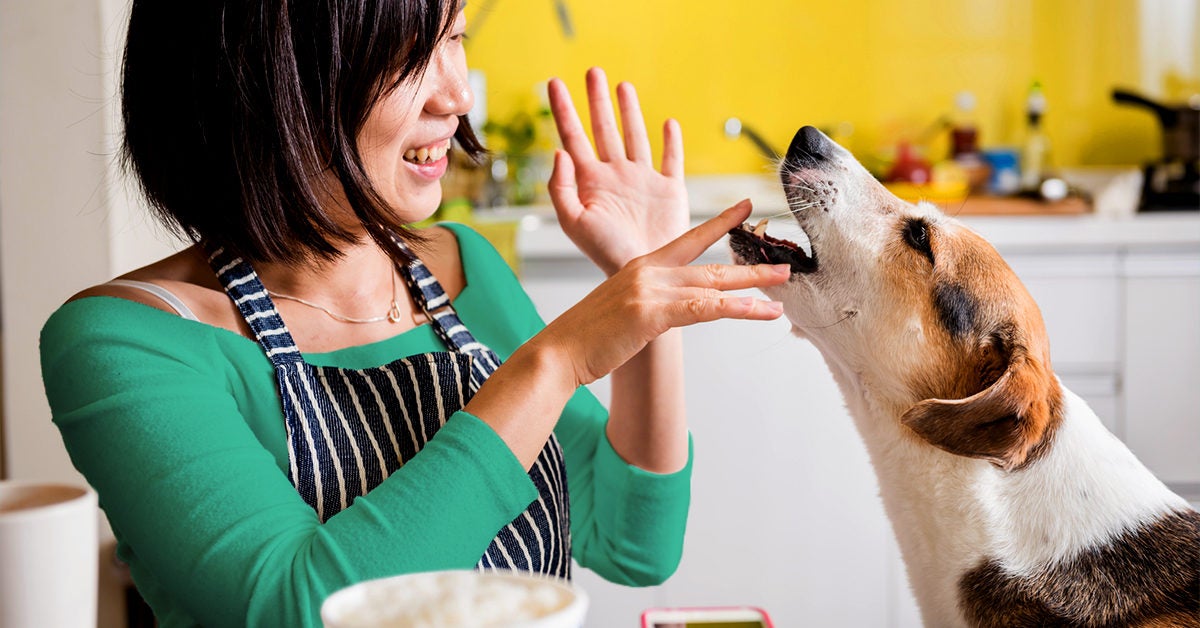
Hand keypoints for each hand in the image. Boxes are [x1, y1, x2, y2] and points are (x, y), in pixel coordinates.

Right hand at [530, 200, 788, 386]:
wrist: (560, 351)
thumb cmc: (586, 337)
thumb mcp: (620, 311)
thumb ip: (648, 304)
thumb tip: (667, 312)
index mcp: (641, 266)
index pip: (688, 240)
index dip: (720, 223)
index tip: (744, 209)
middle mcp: (649, 272)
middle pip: (710, 264)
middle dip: (750, 264)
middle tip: (783, 263)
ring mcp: (650, 290)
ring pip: (714, 284)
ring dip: (754, 285)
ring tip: (784, 285)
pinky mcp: (652, 313)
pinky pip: (706, 308)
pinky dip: (739, 309)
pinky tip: (763, 312)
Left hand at [547, 68, 688, 275]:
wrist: (645, 272)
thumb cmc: (606, 255)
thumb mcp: (573, 223)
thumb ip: (560, 187)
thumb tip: (559, 151)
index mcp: (590, 181)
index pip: (573, 136)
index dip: (563, 109)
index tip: (554, 83)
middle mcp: (616, 176)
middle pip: (604, 128)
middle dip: (597, 100)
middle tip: (593, 72)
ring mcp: (643, 181)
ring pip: (635, 136)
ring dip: (629, 111)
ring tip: (622, 87)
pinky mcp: (670, 190)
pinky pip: (671, 159)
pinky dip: (671, 141)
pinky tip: (668, 124)